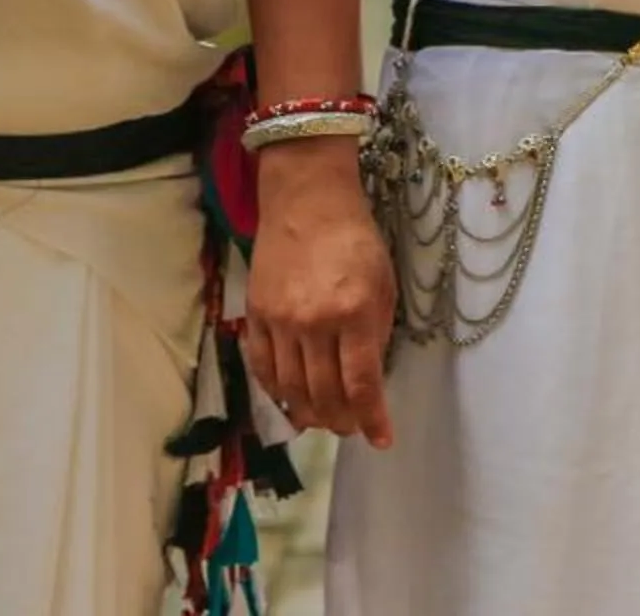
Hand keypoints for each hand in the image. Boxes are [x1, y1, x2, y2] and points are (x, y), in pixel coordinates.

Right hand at [245, 139, 398, 446]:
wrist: (307, 201)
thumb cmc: (356, 239)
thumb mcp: (383, 283)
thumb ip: (377, 333)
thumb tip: (368, 380)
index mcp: (354, 312)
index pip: (361, 383)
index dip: (372, 419)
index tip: (381, 439)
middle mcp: (314, 323)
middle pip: (324, 394)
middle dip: (342, 421)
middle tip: (352, 428)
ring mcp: (280, 321)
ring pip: (291, 389)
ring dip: (310, 414)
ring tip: (324, 420)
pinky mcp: (256, 315)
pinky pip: (263, 368)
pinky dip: (277, 393)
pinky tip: (290, 402)